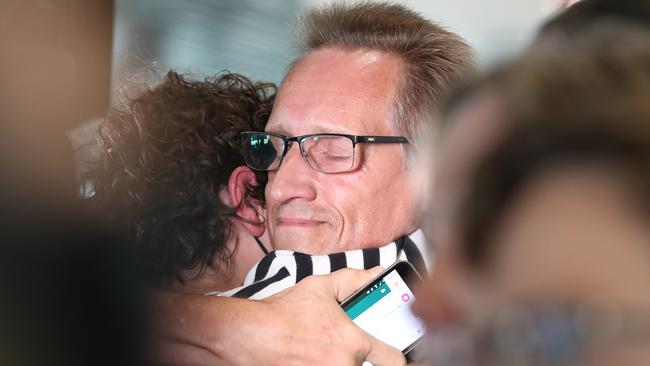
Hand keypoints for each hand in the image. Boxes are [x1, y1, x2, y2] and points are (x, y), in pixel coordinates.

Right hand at [149, 268, 405, 365]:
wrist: (247, 336)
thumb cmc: (282, 313)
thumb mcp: (319, 287)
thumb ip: (353, 280)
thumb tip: (376, 273)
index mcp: (353, 343)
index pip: (394, 360)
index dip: (397, 358)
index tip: (393, 355)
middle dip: (359, 359)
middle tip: (341, 349)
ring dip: (339, 363)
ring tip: (319, 351)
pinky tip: (308, 358)